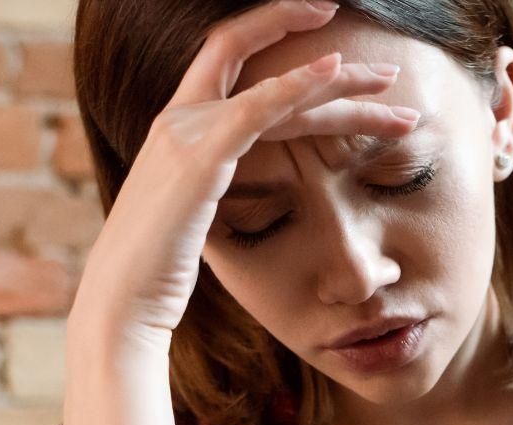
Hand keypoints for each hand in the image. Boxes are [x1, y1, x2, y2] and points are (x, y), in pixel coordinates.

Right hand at [72, 0, 419, 347]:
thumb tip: (251, 199)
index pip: (232, 59)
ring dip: (339, 82)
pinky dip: (295, 85)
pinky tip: (334, 70)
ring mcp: (186, 132)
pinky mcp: (197, 158)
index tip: (342, 55)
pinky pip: (254, 109)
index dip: (279, 36)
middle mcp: (180, 117)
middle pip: (265, 67)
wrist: (121, 301)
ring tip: (391, 79)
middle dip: (333, 67)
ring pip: (275, 89)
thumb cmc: (160, 274)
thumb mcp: (195, 219)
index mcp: (179, 128)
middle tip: (391, 72)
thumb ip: (219, 191)